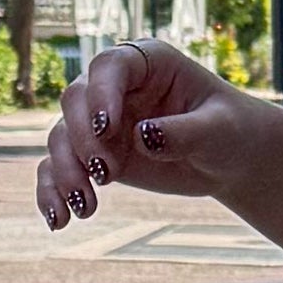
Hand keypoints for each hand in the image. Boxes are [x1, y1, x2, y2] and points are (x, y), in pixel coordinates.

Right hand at [38, 44, 245, 232]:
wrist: (228, 158)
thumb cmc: (229, 131)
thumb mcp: (217, 130)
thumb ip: (185, 132)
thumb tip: (143, 137)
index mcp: (148, 63)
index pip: (110, 66)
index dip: (101, 93)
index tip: (106, 128)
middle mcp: (115, 87)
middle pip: (76, 100)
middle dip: (83, 139)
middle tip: (107, 175)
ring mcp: (100, 121)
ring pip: (62, 136)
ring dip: (66, 172)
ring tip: (86, 207)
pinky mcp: (93, 154)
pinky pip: (59, 167)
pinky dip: (53, 192)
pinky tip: (59, 219)